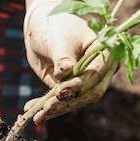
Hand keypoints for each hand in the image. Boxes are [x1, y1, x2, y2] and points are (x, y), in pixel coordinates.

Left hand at [23, 0, 118, 123]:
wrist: (41, 24)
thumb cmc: (54, 25)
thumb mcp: (58, 39)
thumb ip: (63, 57)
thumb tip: (65, 74)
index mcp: (105, 52)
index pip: (96, 73)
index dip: (79, 84)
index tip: (60, 91)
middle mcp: (100, 70)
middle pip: (88, 92)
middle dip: (68, 102)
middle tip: (47, 108)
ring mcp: (85, 81)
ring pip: (75, 101)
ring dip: (56, 110)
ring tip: (37, 116)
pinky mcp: (70, 88)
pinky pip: (62, 102)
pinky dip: (48, 109)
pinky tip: (35, 115)